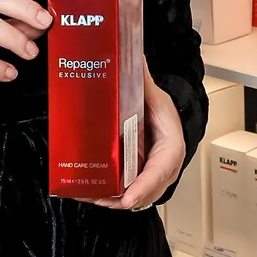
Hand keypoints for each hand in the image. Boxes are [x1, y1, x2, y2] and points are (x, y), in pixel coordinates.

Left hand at [95, 62, 185, 211]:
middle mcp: (164, 170)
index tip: (127, 198)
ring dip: (109, 200)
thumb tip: (132, 56)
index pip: (159, 171)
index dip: (143, 187)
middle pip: (143, 193)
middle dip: (118, 198)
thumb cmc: (164, 115)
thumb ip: (142, 80)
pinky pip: (125, 196)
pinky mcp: (140, 184)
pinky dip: (108, 198)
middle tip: (94, 196)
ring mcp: (152, 181)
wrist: (170, 124)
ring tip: (85, 195)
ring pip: (133, 199)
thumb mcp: (155, 97)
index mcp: (171, 148)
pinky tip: (88, 194)